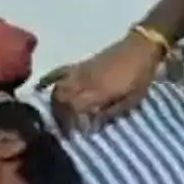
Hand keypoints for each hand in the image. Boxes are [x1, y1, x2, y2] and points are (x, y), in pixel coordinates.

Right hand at [36, 31, 163, 132]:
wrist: (141, 47)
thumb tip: (90, 127)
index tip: (71, 135)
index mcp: (99, 90)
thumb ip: (110, 114)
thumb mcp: (131, 100)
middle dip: (59, 115)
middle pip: (61, 97)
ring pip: (58, 86)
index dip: (70, 123)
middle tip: (63, 128)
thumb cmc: (140, 77)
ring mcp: (81, 70)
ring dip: (55, 102)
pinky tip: (42, 87)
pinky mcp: (82, 63)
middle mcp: (85, 80)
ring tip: (58, 115)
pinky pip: (60, 72)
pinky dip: (49, 80)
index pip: (73, 108)